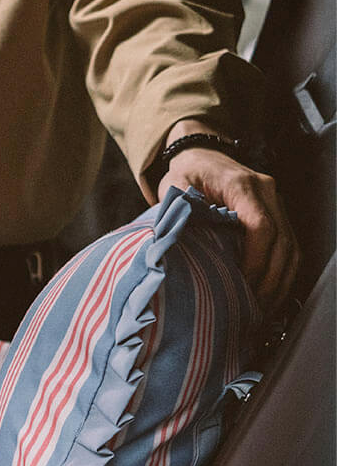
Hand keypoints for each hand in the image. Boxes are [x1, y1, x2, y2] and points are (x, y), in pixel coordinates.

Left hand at [156, 121, 298, 314]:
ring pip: (291, 248)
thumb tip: (175, 252)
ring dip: (280, 281)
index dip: (256, 260)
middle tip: (254, 309)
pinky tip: (270, 294)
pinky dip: (282, 274)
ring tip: (263, 309)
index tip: (244, 284)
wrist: (199, 156)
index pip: (261, 226)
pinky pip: (288, 247)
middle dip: (270, 280)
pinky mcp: (276, 214)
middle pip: (282, 241)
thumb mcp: (174, 191)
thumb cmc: (185, 175)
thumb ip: (179, 217)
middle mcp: (266, 191)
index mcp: (241, 185)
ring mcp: (275, 202)